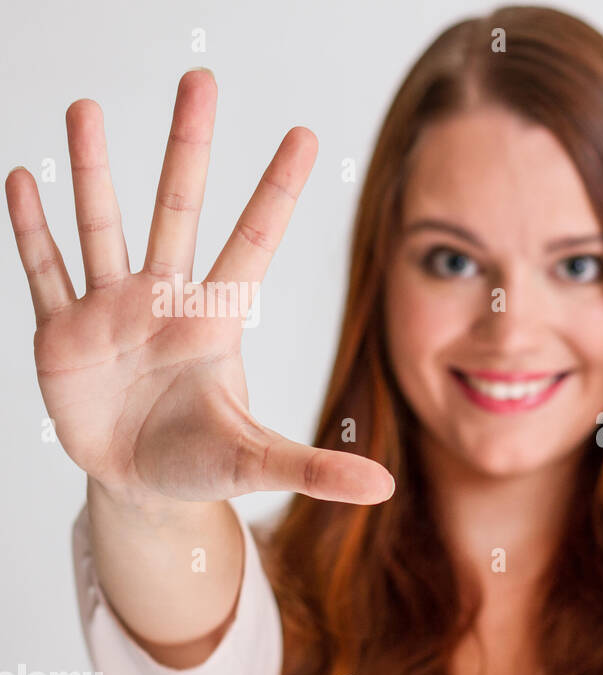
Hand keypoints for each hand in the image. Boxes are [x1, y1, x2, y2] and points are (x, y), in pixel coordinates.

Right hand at [5, 69, 392, 508]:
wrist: (138, 483)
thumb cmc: (201, 460)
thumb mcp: (258, 464)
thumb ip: (316, 469)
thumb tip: (386, 487)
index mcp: (216, 321)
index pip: (254, 241)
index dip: (276, 190)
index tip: (303, 133)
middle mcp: (165, 300)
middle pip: (179, 208)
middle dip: (189, 147)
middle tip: (201, 79)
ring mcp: (110, 311)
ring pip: (103, 226)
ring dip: (94, 170)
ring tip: (86, 108)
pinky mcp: (61, 334)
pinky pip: (44, 271)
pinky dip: (31, 229)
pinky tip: (24, 178)